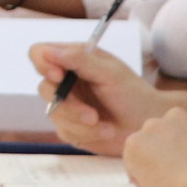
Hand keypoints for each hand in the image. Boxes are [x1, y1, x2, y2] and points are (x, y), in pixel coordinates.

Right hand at [28, 40, 170, 154]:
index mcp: (72, 59)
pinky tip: (105, 131)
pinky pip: (65, 132)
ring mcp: (64, 105)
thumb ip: (79, 60)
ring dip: (81, 123)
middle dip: (69, 105)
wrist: (147, 124)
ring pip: (54, 114)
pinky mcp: (69, 127)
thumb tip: (49, 52)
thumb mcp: (109, 72)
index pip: (39, 54)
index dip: (42, 63)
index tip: (58, 76)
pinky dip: (87, 134)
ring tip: (107, 126)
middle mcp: (64, 81)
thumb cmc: (133, 93)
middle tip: (92, 115)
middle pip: (44, 88)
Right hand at [121, 108, 186, 186]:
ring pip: (176, 125)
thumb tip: (153, 171)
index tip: (158, 176)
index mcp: (132, 145)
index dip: (147, 165)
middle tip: (176, 166)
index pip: (136, 152)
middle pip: (154, 134)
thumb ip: (145, 173)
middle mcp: (150, 125)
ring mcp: (176, 118)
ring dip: (180, 136)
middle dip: (162, 145)